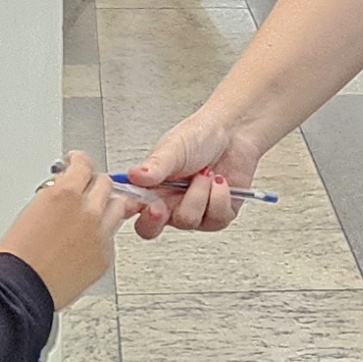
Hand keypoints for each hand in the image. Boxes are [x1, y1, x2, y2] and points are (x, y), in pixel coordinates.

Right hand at [0, 155, 124, 305]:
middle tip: (85, 189)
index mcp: (66, 193)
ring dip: (105, 206)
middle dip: (94, 184)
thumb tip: (63, 189)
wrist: (19, 287)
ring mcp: (100, 235)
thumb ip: (56, 194)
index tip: (77, 162)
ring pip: (117, 208)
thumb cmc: (18, 254)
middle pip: (105, 183)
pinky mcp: (105, 257)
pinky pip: (111, 237)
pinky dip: (102, 234)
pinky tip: (85, 241)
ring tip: (90, 214)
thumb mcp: (31, 209)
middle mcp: (88, 211)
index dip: (80, 161)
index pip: (84, 164)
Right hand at [122, 108, 262, 235]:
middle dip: (156, 219)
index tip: (139, 203)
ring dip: (199, 194)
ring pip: (187, 221)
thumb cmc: (200, 136)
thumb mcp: (173, 148)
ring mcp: (192, 211)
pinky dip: (220, 197)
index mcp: (151, 187)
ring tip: (205, 173)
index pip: (129, 209)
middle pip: (151, 229)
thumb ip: (155, 166)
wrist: (234, 132)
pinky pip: (215, 220)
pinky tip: (220, 181)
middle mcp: (169, 203)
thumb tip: (135, 176)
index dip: (128, 213)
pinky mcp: (217, 216)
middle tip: (162, 205)